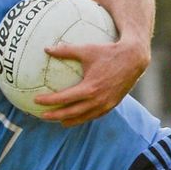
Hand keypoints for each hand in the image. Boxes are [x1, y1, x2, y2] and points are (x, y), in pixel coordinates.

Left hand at [36, 37, 150, 126]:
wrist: (134, 59)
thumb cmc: (109, 52)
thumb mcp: (86, 50)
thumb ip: (66, 51)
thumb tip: (46, 48)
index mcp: (89, 88)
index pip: (64, 98)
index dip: (49, 101)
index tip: (36, 100)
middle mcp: (97, 100)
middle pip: (71, 113)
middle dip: (55, 116)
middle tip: (42, 115)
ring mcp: (105, 105)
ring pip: (83, 118)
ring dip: (69, 120)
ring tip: (58, 121)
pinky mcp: (111, 105)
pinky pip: (94, 115)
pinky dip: (83, 117)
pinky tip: (76, 116)